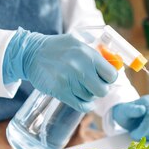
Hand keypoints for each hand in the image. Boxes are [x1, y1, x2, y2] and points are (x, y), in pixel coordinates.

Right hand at [3, 28, 117, 111]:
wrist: (31, 53)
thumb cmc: (58, 48)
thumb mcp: (78, 43)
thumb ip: (97, 54)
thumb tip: (117, 64)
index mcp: (88, 54)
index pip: (111, 75)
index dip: (109, 78)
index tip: (104, 78)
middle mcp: (80, 68)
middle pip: (103, 90)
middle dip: (100, 89)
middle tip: (94, 85)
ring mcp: (69, 80)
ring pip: (90, 98)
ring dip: (88, 95)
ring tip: (81, 87)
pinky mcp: (60, 91)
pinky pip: (81, 105)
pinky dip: (85, 105)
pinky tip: (82, 100)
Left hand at [112, 95, 148, 140]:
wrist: (128, 115)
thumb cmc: (124, 114)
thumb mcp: (124, 112)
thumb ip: (132, 110)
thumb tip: (142, 109)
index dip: (144, 129)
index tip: (133, 135)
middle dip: (146, 133)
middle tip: (135, 136)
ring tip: (141, 135)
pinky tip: (147, 135)